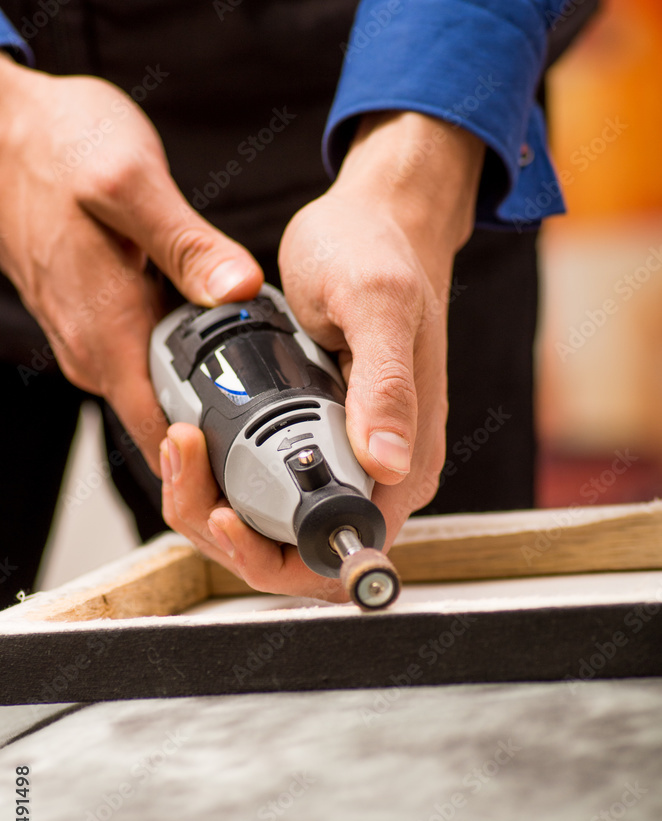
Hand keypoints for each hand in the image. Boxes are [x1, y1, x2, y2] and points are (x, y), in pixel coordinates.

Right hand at [0, 56, 262, 472]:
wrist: (1, 131)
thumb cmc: (57, 148)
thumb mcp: (132, 183)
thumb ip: (188, 244)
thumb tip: (241, 289)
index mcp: (107, 333)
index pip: (160, 436)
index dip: (210, 460)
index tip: (259, 452)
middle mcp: (93, 351)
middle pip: (164, 425)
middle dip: (220, 430)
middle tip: (280, 412)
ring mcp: (90, 341)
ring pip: (156, 393)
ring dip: (204, 392)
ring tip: (260, 373)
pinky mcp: (94, 324)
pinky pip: (145, 362)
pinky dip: (183, 358)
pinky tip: (217, 333)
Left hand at [162, 113, 483, 600]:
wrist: (376, 223)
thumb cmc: (380, 253)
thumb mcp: (379, 307)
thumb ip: (387, 385)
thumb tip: (389, 462)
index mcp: (406, 463)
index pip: (339, 557)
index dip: (271, 555)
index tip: (223, 511)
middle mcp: (383, 475)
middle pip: (298, 553)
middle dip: (230, 532)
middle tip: (185, 462)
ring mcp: (351, 461)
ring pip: (277, 525)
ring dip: (217, 503)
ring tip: (182, 442)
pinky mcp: (324, 440)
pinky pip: (270, 487)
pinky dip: (225, 478)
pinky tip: (196, 440)